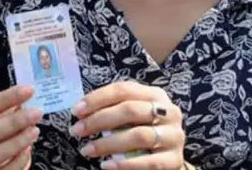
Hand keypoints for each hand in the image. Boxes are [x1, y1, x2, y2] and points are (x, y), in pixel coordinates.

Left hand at [69, 81, 184, 169]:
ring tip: (87, 150)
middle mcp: (169, 112)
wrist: (167, 159)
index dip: (97, 99)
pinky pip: (149, 163)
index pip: (123, 89)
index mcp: (155, 95)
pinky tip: (106, 165)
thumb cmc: (143, 131)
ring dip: (108, 144)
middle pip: (130, 110)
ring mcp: (174, 136)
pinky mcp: (175, 160)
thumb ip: (113, 109)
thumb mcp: (131, 116)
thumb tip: (80, 111)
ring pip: (139, 136)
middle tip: (76, 131)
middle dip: (98, 120)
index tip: (76, 111)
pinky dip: (125, 165)